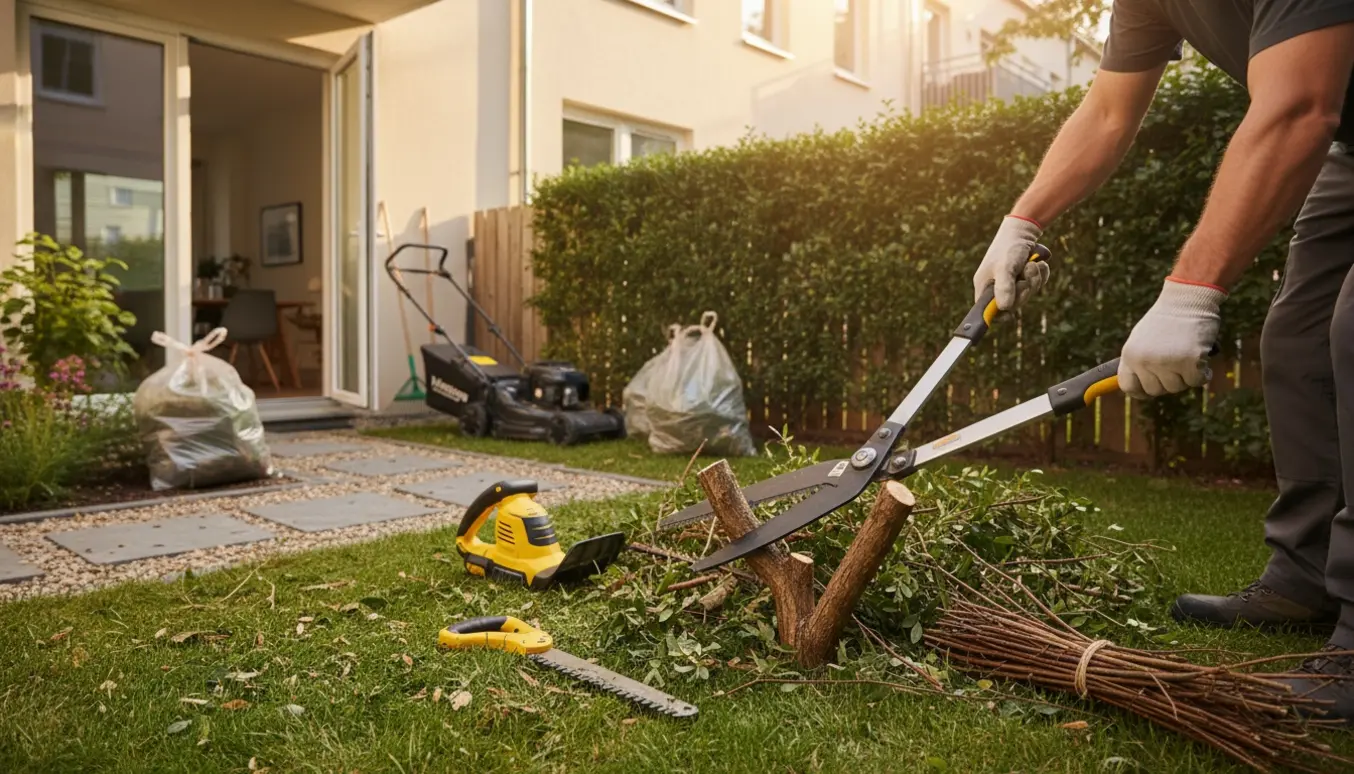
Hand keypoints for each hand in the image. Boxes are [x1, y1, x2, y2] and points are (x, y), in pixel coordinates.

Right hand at [973, 215, 1049, 309]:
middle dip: (1024, 290)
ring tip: (1032, 264)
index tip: (1010, 316)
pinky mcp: (1025, 278)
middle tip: (1025, 275)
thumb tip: (1005, 308)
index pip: (987, 311)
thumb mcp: (1006, 267)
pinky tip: (1038, 264)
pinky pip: (1036, 285)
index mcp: (985, 286)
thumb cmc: (1009, 247)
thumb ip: (1005, 287)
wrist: (1023, 230)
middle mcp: (997, 287)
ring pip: (1027, 294)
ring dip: (1034, 279)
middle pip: (1013, 305)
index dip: (998, 316)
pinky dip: (1040, 275)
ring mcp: (1012, 283)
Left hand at [1118, 279, 1225, 398]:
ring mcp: (1166, 362)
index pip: (1129, 387)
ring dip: (1186, 375)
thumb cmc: (1167, 319)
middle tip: (1176, 363)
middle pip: (1155, 390)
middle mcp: (1144, 361)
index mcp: (1129, 355)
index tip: (1152, 388)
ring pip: (1177, 387)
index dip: (1141, 391)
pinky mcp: (1189, 361)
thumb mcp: (1142, 339)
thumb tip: (1138, 390)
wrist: (1187, 298)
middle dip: (1168, 381)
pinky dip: (1203, 373)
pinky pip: (1197, 381)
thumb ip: (1139, 362)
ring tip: (1187, 353)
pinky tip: (1202, 358)